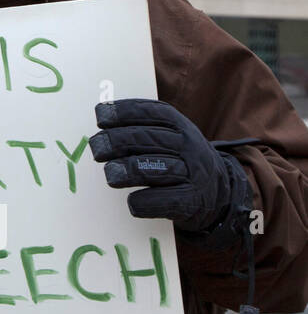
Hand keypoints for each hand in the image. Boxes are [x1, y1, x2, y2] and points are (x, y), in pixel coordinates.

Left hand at [90, 98, 243, 239]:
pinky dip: (143, 202)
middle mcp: (188, 145)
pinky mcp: (191, 201)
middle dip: (115, 141)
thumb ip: (140, 128)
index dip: (123, 112)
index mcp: (179, 125)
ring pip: (153, 168)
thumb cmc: (177, 159)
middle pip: (146, 138)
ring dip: (125, 171)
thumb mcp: (167, 136)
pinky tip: (132, 201)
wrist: (217, 192)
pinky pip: (163, 200)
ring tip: (110, 175)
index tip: (100, 116)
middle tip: (97, 149)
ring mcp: (192, 173)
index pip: (151, 112)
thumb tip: (100, 127)